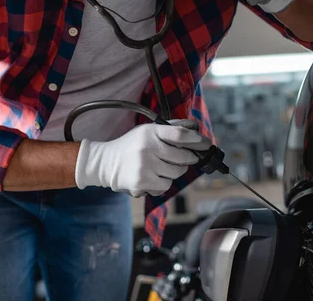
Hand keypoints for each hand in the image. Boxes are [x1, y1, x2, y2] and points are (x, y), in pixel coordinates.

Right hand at [74, 120, 211, 196]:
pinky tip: (151, 176)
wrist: (105, 163)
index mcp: (150, 132)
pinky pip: (165, 185)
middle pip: (183, 157)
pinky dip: (163, 183)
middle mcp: (147, 148)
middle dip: (188, 159)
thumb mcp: (148, 131)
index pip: (180, 135)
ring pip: (176, 173)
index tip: (207, 144)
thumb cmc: (132, 145)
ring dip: (174, 171)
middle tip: (185, 158)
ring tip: (160, 167)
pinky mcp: (141, 182)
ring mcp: (144, 166)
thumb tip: (195, 126)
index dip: (197, 140)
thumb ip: (172, 128)